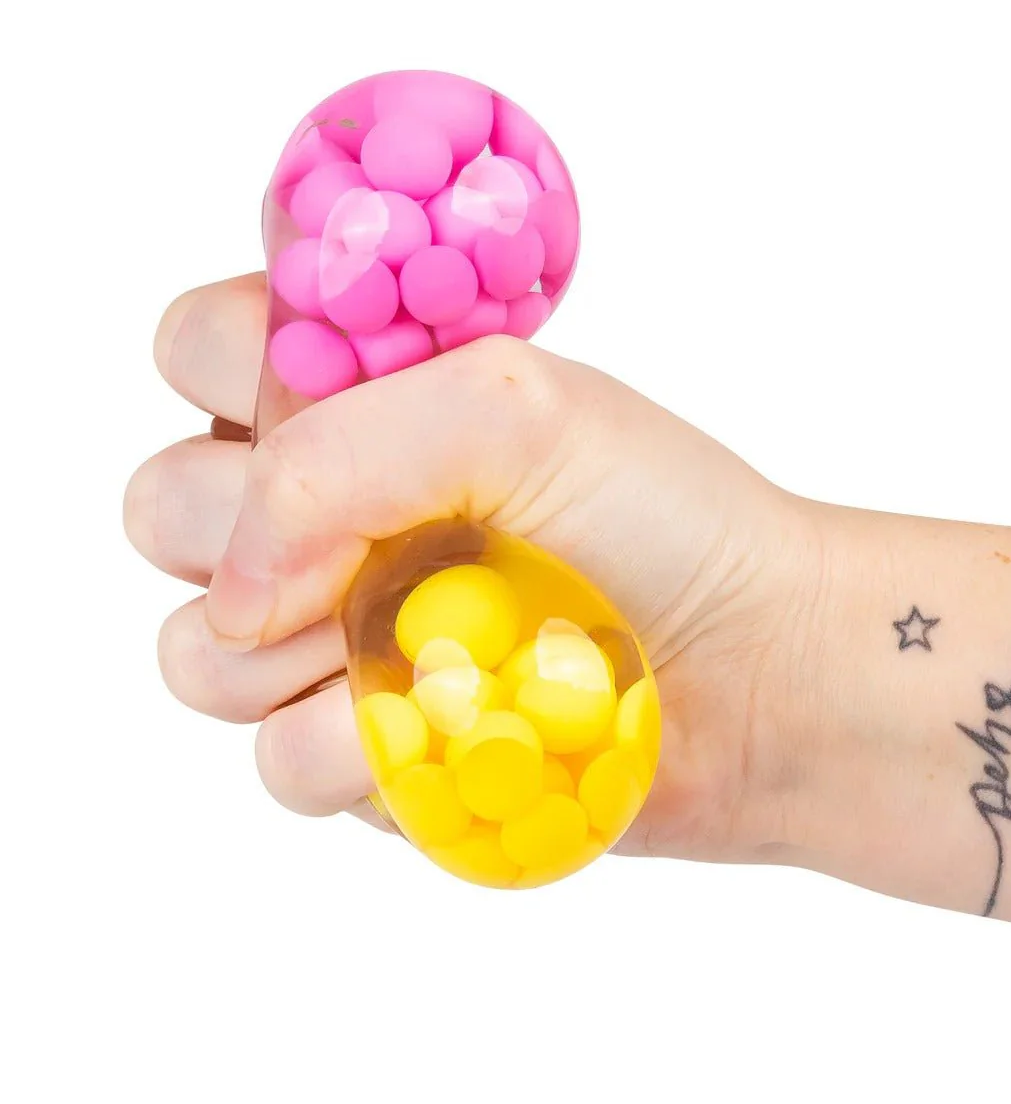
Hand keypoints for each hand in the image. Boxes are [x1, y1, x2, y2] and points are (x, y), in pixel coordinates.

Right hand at [124, 274, 823, 863]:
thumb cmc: (666, 519)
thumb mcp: (517, 413)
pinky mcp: (362, 744)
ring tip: (417, 643)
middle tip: (370, 540)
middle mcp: (334, 512)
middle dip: (242, 525)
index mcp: (366, 402)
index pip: (203, 347)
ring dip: (294, 654)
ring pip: (196, 650)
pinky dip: (355, 747)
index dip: (234, 370)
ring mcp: (336, 635)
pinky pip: (273, 757)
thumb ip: (339, 452)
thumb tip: (229, 586)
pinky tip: (440, 724)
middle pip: (163, 505)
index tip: (318, 398)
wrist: (754, 670)